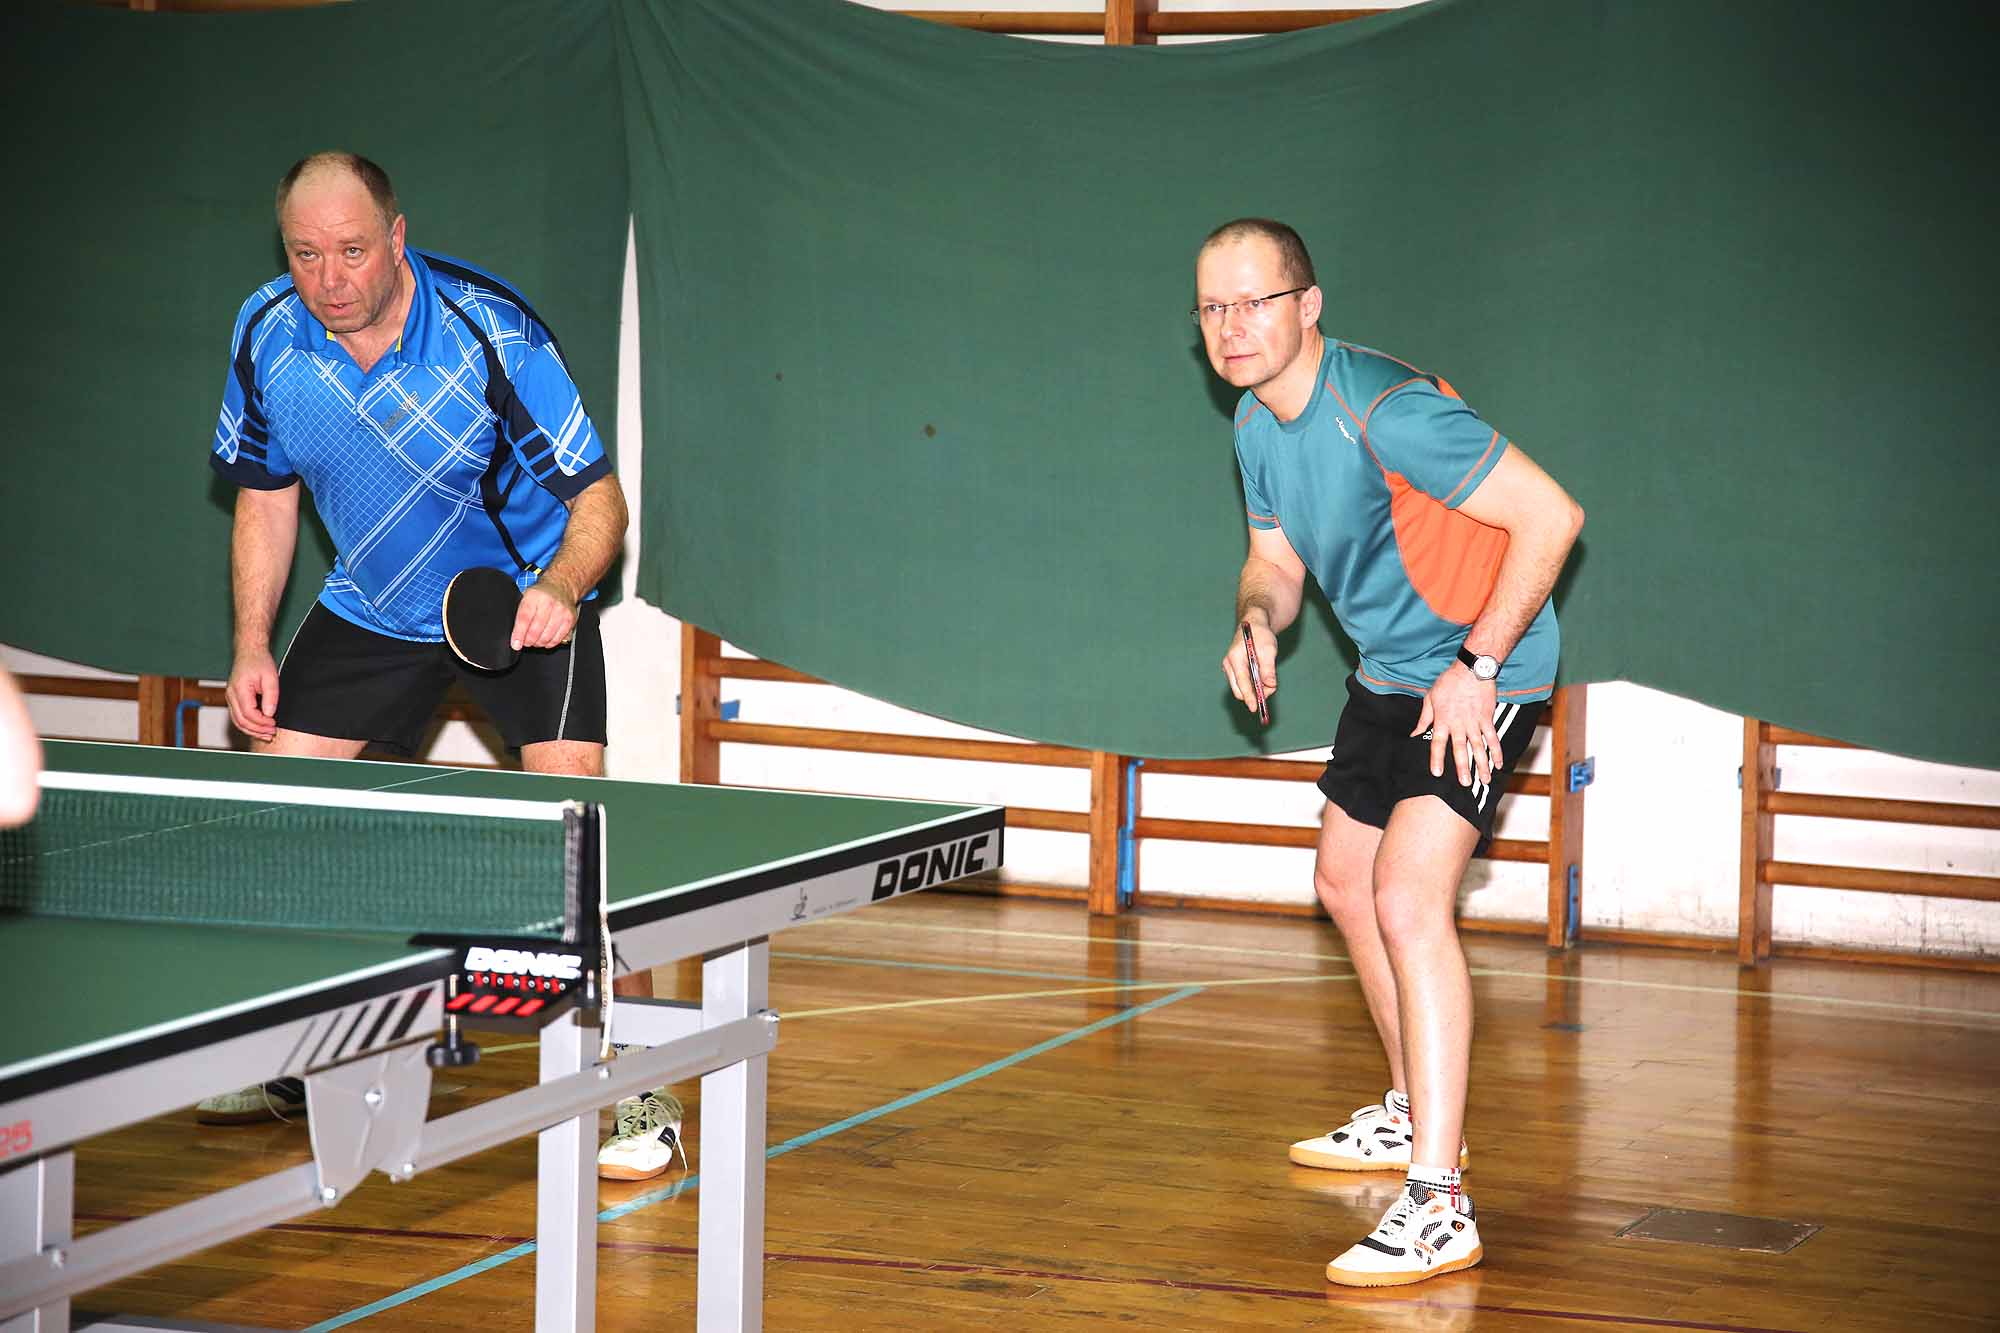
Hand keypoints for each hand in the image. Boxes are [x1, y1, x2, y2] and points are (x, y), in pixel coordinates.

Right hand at [226, 648, 279, 742]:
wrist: (249, 652)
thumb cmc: (259, 662)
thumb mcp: (271, 677)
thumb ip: (271, 696)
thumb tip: (269, 714)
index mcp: (239, 689)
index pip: (248, 713)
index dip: (261, 723)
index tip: (274, 724)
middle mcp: (231, 695)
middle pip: (241, 720)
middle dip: (257, 730)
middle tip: (272, 733)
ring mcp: (230, 697)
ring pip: (237, 721)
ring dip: (252, 730)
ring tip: (267, 735)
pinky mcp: (233, 699)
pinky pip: (238, 716)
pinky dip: (248, 725)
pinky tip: (259, 728)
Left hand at [513, 578, 578, 650]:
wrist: (561, 587)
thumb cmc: (541, 594)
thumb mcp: (526, 598)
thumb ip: (520, 616)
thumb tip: (517, 638)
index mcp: (534, 596)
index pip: (524, 618)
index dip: (519, 634)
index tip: (516, 644)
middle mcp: (549, 603)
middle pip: (536, 630)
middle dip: (528, 641)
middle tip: (526, 642)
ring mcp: (561, 611)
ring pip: (547, 636)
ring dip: (539, 643)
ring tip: (535, 641)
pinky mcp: (570, 619)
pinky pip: (558, 638)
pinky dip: (550, 643)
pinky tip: (546, 640)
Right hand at [1222, 619, 1277, 715]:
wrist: (1253, 625)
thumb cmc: (1261, 635)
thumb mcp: (1268, 650)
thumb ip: (1269, 669)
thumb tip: (1270, 686)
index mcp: (1235, 658)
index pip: (1242, 682)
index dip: (1249, 696)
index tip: (1255, 708)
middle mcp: (1229, 664)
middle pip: (1239, 689)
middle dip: (1254, 694)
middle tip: (1270, 690)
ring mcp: (1229, 668)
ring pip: (1240, 688)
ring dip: (1255, 689)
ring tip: (1269, 682)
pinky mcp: (1233, 670)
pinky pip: (1242, 684)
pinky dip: (1253, 685)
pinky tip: (1262, 679)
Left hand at [1413, 663, 1500, 786]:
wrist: (1472, 668)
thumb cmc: (1449, 682)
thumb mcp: (1430, 698)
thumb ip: (1424, 718)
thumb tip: (1414, 734)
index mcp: (1443, 720)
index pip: (1438, 743)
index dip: (1437, 758)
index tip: (1437, 773)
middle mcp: (1459, 724)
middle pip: (1460, 749)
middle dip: (1463, 767)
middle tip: (1465, 783)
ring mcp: (1475, 722)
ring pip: (1479, 747)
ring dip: (1482, 764)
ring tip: (1484, 780)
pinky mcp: (1488, 718)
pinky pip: (1493, 737)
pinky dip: (1497, 751)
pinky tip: (1499, 764)